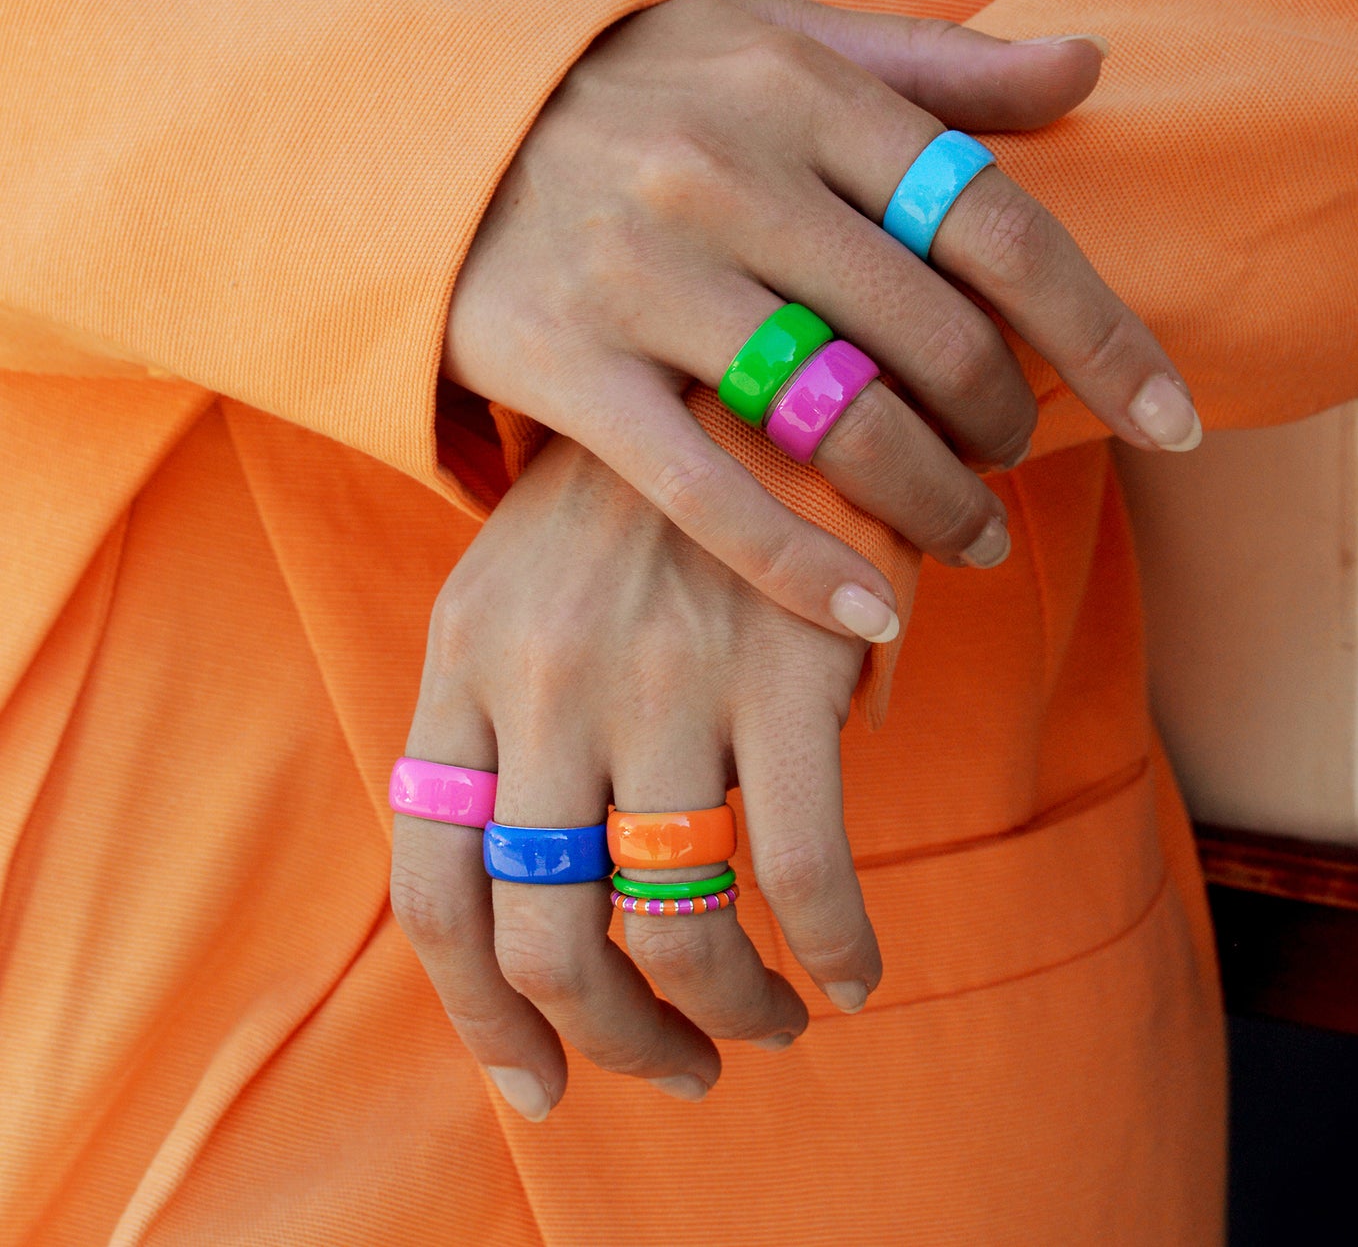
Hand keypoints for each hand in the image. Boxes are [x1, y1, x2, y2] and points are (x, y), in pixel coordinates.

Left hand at [390, 436, 873, 1120]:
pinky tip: (850, 971)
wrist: (755, 357)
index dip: (478, 1011)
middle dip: (606, 1038)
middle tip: (671, 1064)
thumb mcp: (522, 575)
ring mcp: (658, 676)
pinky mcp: (780, 666)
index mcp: (466, 656)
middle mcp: (544, 679)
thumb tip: (542, 883)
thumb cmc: (642, 488)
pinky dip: (828, 951)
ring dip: (723, 1014)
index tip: (535, 1074)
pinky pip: (801, 869)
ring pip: (669, 924)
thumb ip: (503, 717)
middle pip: (541, 935)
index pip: (433, 883)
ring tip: (763, 1024)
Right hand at [444, 0, 1196, 640]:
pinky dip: (798, 564)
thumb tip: (1089, 65)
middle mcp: (724, 169)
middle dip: (1000, 425)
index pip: (994, 220)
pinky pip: (704, 488)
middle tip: (1015, 467)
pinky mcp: (562, 362)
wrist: (419, 117)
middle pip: (927, 335)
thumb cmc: (629, 85)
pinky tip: (871, 617)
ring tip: (964, 539)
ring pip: (832, 419)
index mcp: (798, 88)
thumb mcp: (771, 36)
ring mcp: (639, 268)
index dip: (1101, 331)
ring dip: (927, 502)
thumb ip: (933, 64)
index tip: (1176, 418)